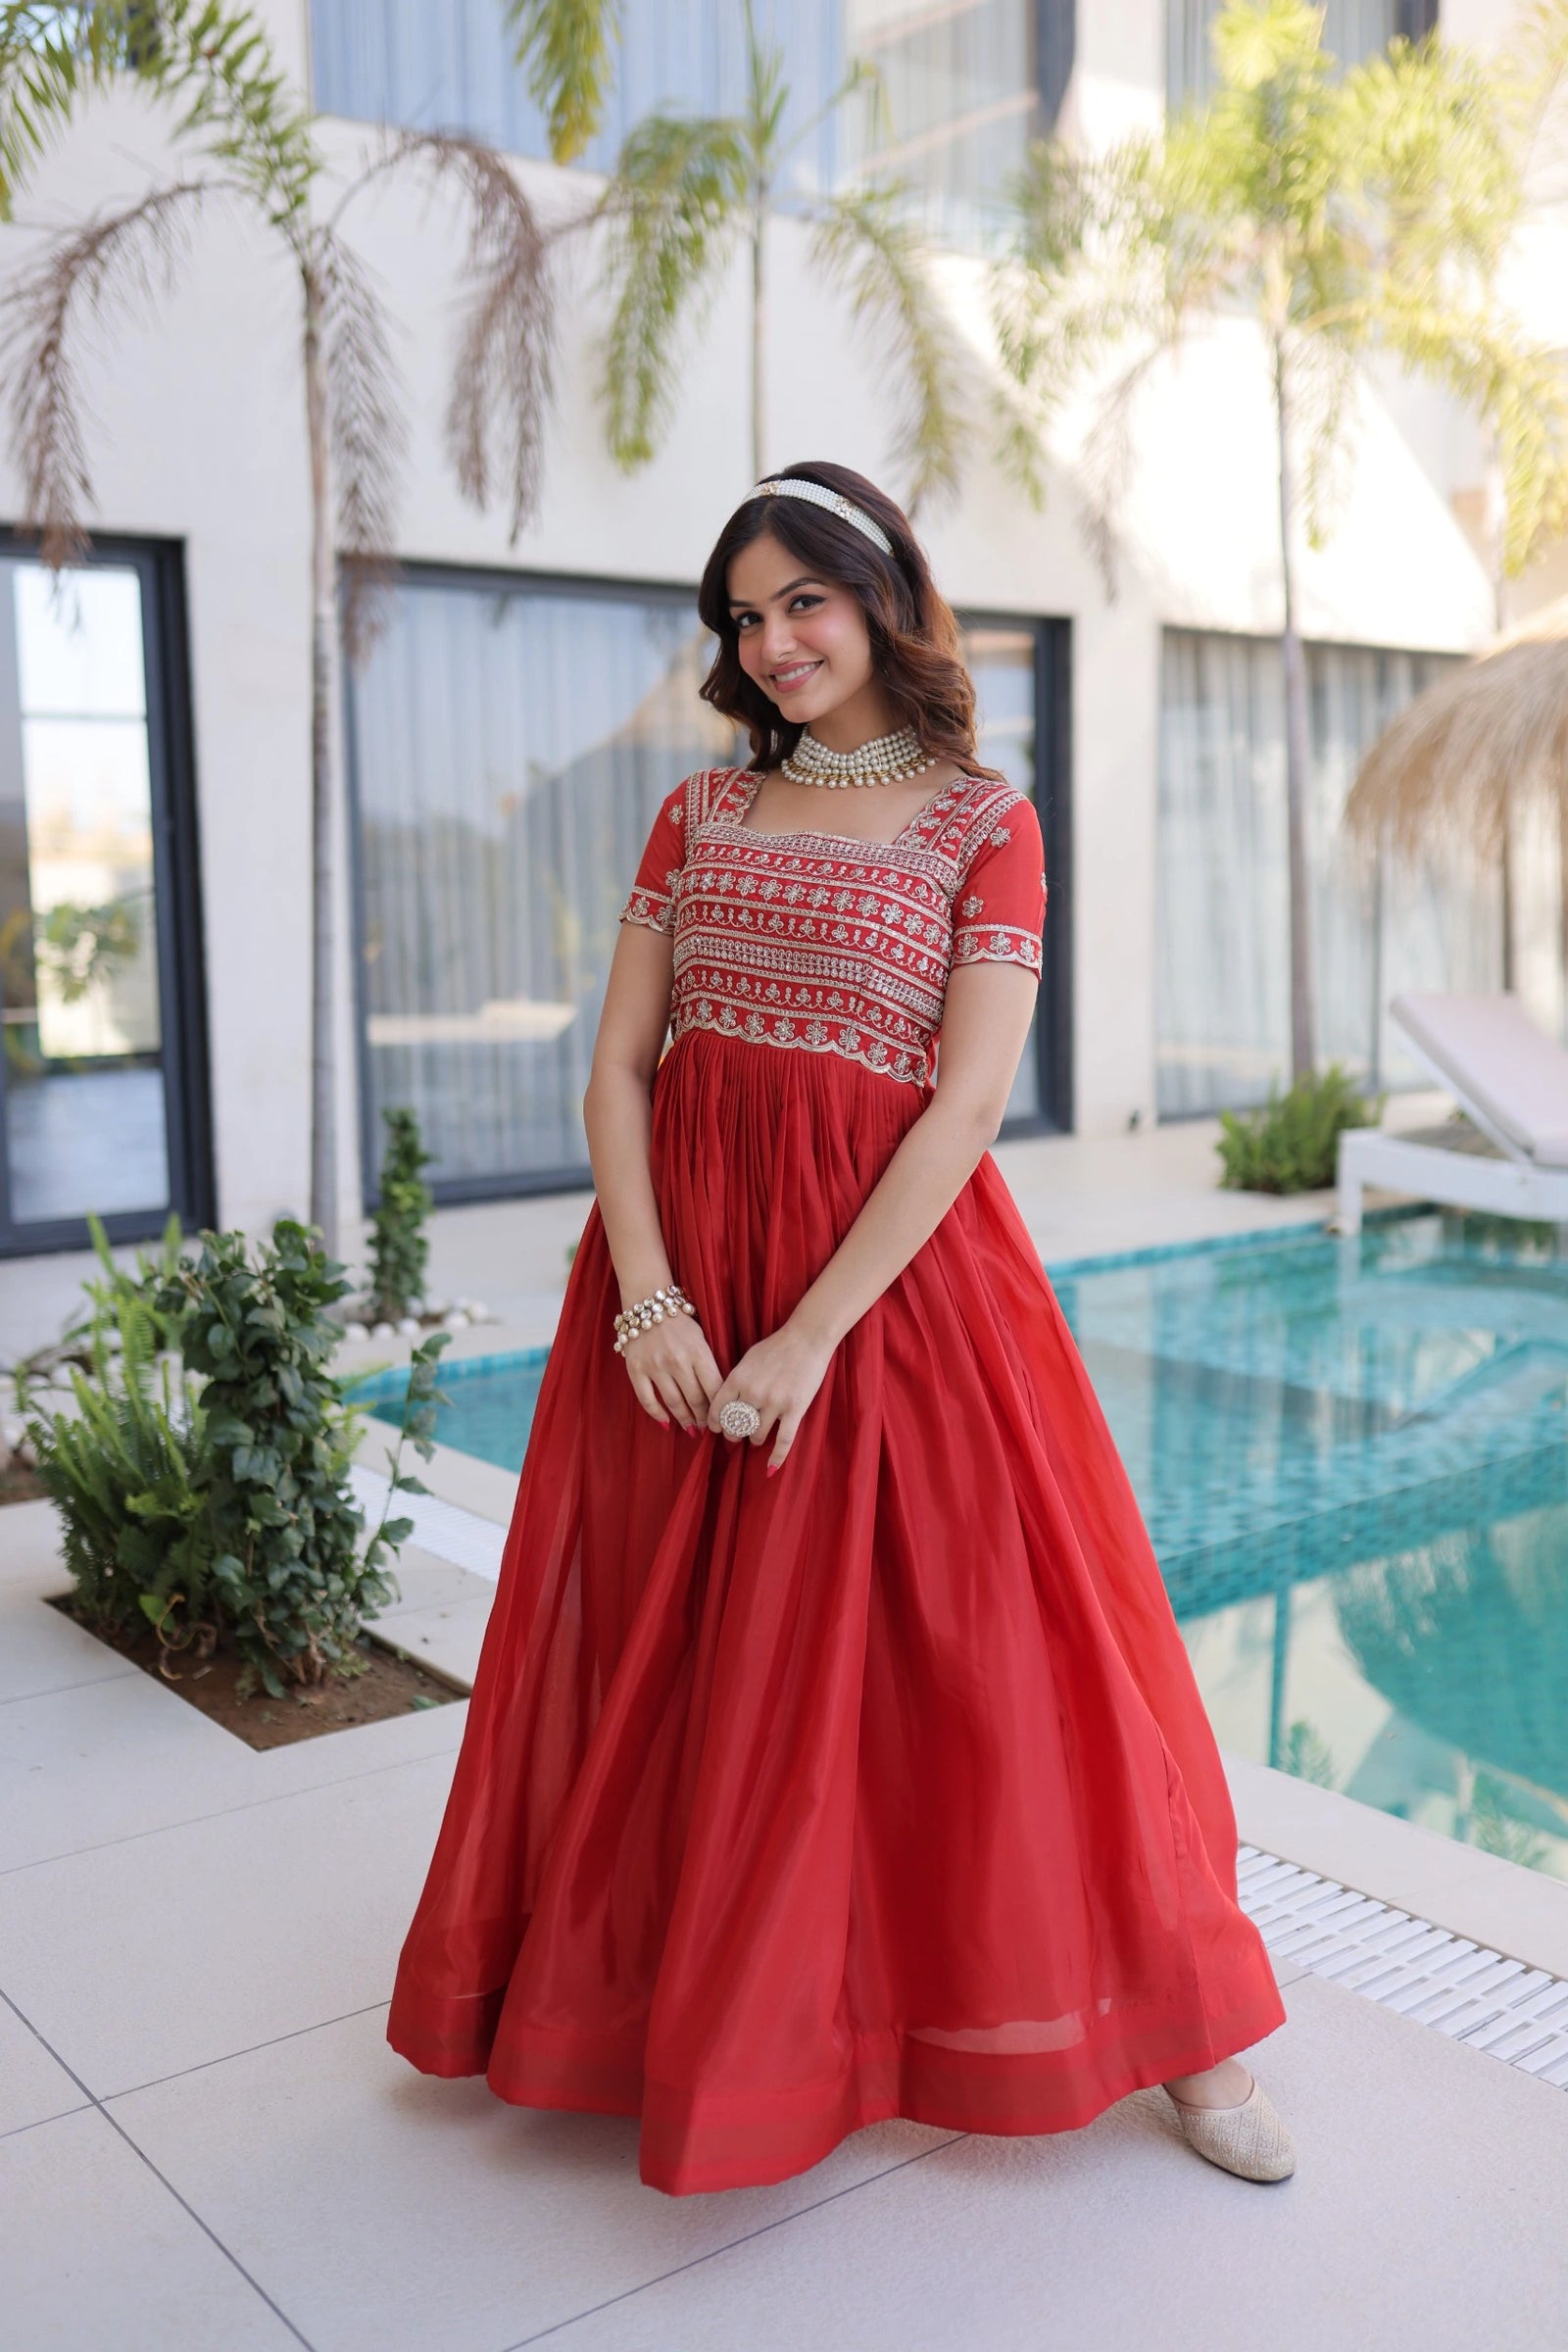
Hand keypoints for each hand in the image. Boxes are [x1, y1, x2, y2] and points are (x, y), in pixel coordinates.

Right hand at [621, 1310, 722, 1432]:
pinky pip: (647, 1399)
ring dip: (684, 1419)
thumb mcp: (701, 1338)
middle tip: (707, 1426)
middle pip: (695, 1398)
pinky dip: (657, 1415)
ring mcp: (655, 1366)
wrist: (647, 1304)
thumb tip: (716, 1395)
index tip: (721, 1417)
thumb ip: (708, 1364)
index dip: (719, 1408)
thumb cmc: (679, 1323)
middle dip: (703, 1417)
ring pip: (673, 1403)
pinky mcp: (636, 1370)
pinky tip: (666, 1423)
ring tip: (691, 1428)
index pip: (714, 1388)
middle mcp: (677, 1361)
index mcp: (698, 1352)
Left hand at [708, 1318, 832, 1473]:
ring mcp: (774, 1402)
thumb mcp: (748, 1359)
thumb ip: (736, 1380)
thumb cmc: (776, 1346)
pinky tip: (771, 1469)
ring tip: (756, 1438)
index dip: (716, 1423)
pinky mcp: (795, 1409)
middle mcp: (753, 1392)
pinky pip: (783, 1440)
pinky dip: (776, 1457)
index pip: (718, 1409)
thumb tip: (726, 1401)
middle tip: (737, 1434)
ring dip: (754, 1439)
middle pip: (736, 1425)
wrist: (807, 1338)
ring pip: (757, 1434)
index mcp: (738, 1378)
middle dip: (735, 1433)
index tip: (717, 1428)